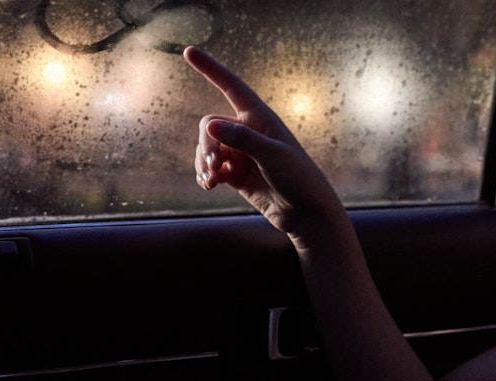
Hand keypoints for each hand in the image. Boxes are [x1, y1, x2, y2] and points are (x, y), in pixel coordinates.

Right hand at [184, 46, 344, 238]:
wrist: (307, 214)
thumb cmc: (299, 179)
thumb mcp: (274, 157)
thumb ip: (243, 139)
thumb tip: (210, 124)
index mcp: (261, 118)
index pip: (231, 86)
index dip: (210, 68)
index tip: (188, 51)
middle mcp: (249, 131)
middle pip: (209, 126)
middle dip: (206, 145)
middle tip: (215, 168)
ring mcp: (241, 153)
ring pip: (206, 148)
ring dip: (203, 163)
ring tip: (211, 181)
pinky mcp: (235, 174)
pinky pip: (209, 168)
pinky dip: (205, 175)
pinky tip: (209, 186)